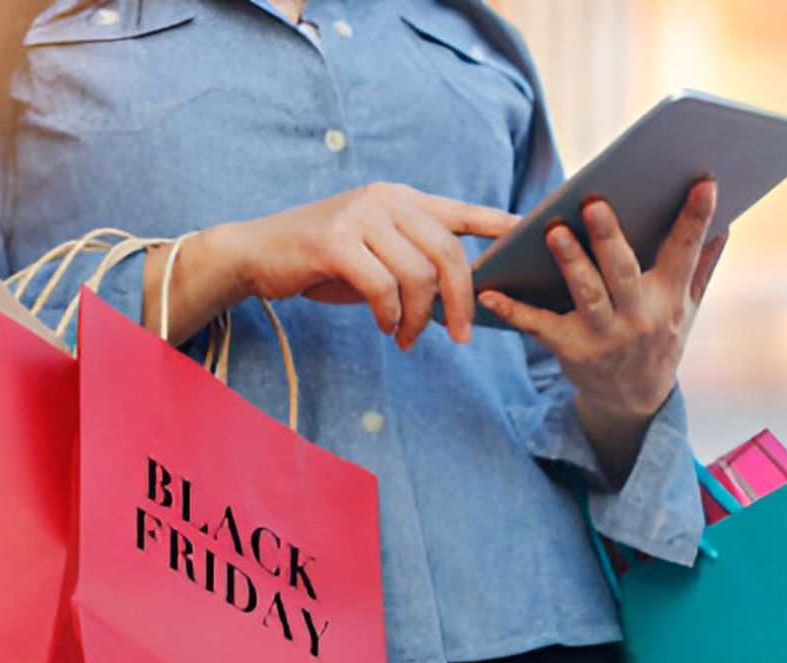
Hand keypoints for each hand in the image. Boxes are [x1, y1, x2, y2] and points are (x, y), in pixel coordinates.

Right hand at [149, 182, 516, 349]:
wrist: (254, 255)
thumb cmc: (320, 262)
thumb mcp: (375, 256)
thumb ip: (415, 263)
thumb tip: (464, 297)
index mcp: (401, 200)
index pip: (462, 212)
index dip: (499, 226)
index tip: (532, 237)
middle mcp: (385, 200)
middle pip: (448, 253)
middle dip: (460, 302)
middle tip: (460, 337)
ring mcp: (359, 216)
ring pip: (417, 274)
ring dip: (418, 318)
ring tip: (406, 338)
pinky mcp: (335, 241)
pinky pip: (383, 286)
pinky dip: (390, 315)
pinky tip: (386, 327)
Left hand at [478, 179, 727, 482]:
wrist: (635, 400)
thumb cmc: (660, 337)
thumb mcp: (687, 307)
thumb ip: (701, 264)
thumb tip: (725, 220)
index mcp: (670, 298)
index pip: (685, 252)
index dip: (696, 218)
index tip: (704, 182)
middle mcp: (640, 317)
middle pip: (623, 272)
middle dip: (609, 238)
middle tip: (594, 204)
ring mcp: (605, 336)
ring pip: (586, 295)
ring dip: (569, 263)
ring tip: (552, 231)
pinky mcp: (572, 350)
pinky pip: (539, 327)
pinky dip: (513, 311)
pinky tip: (490, 292)